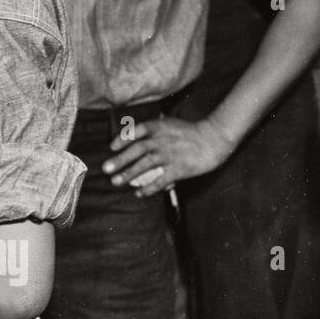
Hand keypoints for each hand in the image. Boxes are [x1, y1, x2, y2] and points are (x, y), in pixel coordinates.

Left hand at [102, 115, 234, 197]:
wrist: (214, 139)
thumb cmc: (189, 132)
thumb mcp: (169, 124)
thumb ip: (152, 130)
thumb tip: (131, 137)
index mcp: (160, 127)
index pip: (138, 130)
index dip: (123, 138)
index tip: (112, 147)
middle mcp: (163, 140)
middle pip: (138, 149)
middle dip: (120, 159)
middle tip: (106, 169)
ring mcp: (171, 154)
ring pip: (146, 164)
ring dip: (129, 173)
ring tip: (116, 182)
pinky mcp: (180, 168)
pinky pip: (162, 179)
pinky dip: (150, 187)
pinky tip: (139, 193)